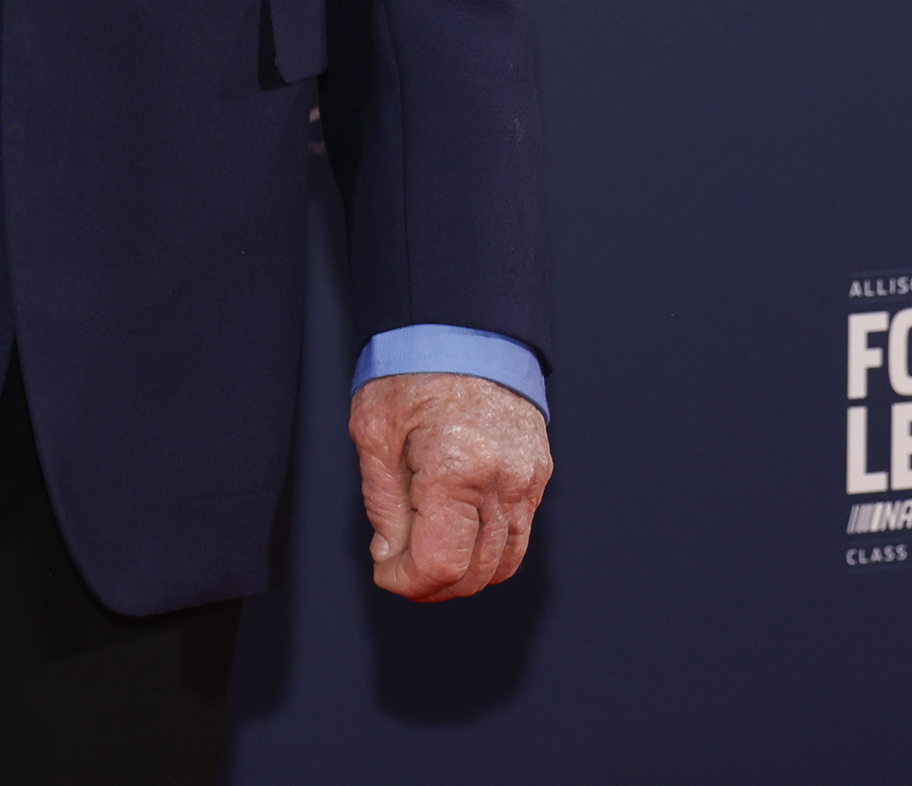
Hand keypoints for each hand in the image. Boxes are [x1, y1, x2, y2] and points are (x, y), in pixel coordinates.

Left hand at [350, 370, 548, 601]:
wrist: (463, 326)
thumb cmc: (413, 370)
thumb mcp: (374, 432)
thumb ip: (382, 504)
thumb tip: (391, 555)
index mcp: (457, 468)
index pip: (440, 564)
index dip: (406, 583)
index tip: (385, 571)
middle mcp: (503, 480)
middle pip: (474, 574)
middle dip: (430, 584)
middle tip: (398, 567)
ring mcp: (528, 479)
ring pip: (504, 564)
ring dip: (463, 575)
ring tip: (427, 555)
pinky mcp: (538, 474)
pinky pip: (519, 535)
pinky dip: (489, 551)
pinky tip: (457, 534)